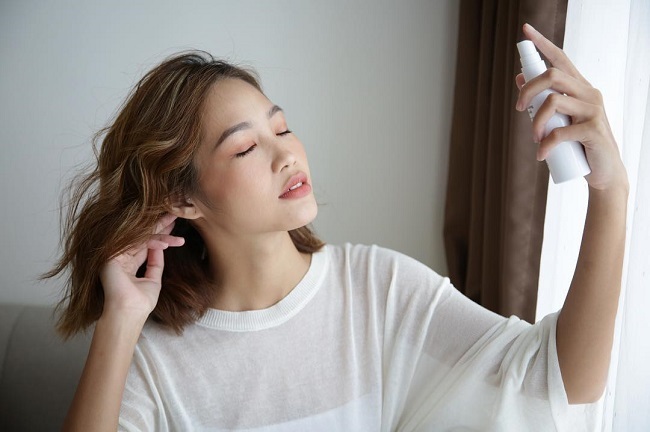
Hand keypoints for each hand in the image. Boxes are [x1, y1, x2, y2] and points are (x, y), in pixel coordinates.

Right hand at [99, 213, 184, 316]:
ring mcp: (115, 255)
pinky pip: (136, 243)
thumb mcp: (153, 280)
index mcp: (128, 264)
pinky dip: (152, 242)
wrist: (129, 313)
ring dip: (160, 230)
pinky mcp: (112, 255)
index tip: (173, 227)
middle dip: (159, 225)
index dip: (159, 235)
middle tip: (175, 213)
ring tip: (175, 221)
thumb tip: (162, 247)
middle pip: (142, 236)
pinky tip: (166, 243)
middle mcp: (121, 257)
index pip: (144, 244)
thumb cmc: (140, 303)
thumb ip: (156, 263)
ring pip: (141, 237)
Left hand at [515, 23, 627, 191]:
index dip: (543, 43)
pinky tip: (541, 154)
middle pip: (552, 75)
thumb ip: (545, 99)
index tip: (525, 30)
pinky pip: (560, 131)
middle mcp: (589, 93)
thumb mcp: (560, 118)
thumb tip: (520, 77)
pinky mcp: (593, 130)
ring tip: (534, 139)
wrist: (603, 172)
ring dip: (535, 121)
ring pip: (553, 102)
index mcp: (580, 88)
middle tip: (518, 109)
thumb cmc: (578, 144)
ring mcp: (593, 110)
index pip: (561, 58)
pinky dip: (545, 143)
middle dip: (528, 90)